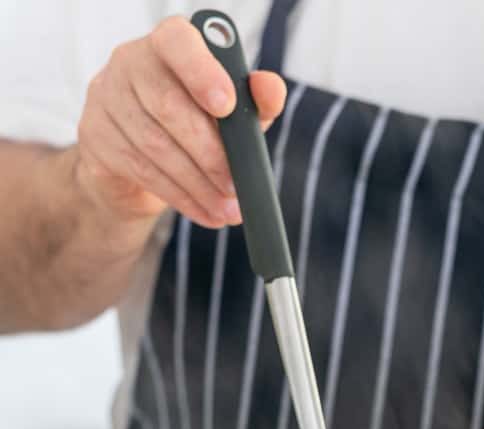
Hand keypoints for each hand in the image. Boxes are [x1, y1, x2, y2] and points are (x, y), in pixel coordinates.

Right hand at [75, 16, 285, 228]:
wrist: (138, 163)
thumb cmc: (193, 126)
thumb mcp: (231, 114)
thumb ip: (254, 100)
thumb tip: (270, 89)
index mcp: (168, 44)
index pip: (177, 42)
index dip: (201, 72)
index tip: (226, 106)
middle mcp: (130, 62)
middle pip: (167, 105)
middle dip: (209, 153)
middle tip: (236, 186)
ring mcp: (106, 98)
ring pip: (154, 145)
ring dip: (198, 184)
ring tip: (227, 209)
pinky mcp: (95, 137)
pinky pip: (141, 171)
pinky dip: (181, 197)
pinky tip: (206, 213)